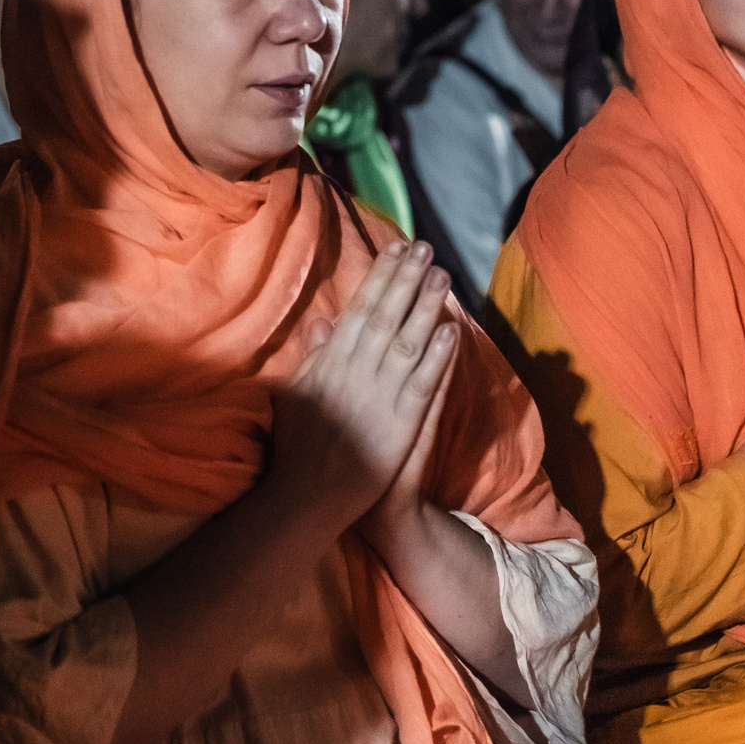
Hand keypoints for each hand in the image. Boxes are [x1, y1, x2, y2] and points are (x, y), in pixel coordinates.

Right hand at [267, 242, 459, 526]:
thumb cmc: (298, 445)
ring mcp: (381, 395)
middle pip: (387, 316)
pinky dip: (438, 357)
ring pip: (409, 341)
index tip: (395, 249)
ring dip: (426, 307)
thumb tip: (322, 322)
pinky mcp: (402, 421)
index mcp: (330, 361)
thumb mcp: (293, 393)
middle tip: (425, 249)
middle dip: (406, 280)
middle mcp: (357, 371)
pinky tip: (451, 331)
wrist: (311, 494)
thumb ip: (311, 358)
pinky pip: (424, 382)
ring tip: (443, 277)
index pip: (360, 308)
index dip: (379, 277)